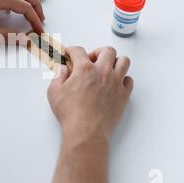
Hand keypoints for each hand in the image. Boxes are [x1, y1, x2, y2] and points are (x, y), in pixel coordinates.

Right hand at [46, 46, 132, 182]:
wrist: (86, 132)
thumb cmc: (70, 114)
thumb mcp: (54, 92)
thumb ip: (58, 76)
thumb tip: (63, 69)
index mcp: (85, 69)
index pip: (79, 51)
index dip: (72, 50)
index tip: (70, 53)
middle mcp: (103, 72)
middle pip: (107, 51)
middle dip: (98, 52)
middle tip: (91, 60)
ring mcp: (116, 83)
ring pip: (124, 61)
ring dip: (115, 62)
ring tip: (107, 68)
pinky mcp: (124, 95)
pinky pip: (129, 80)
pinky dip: (123, 79)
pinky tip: (115, 83)